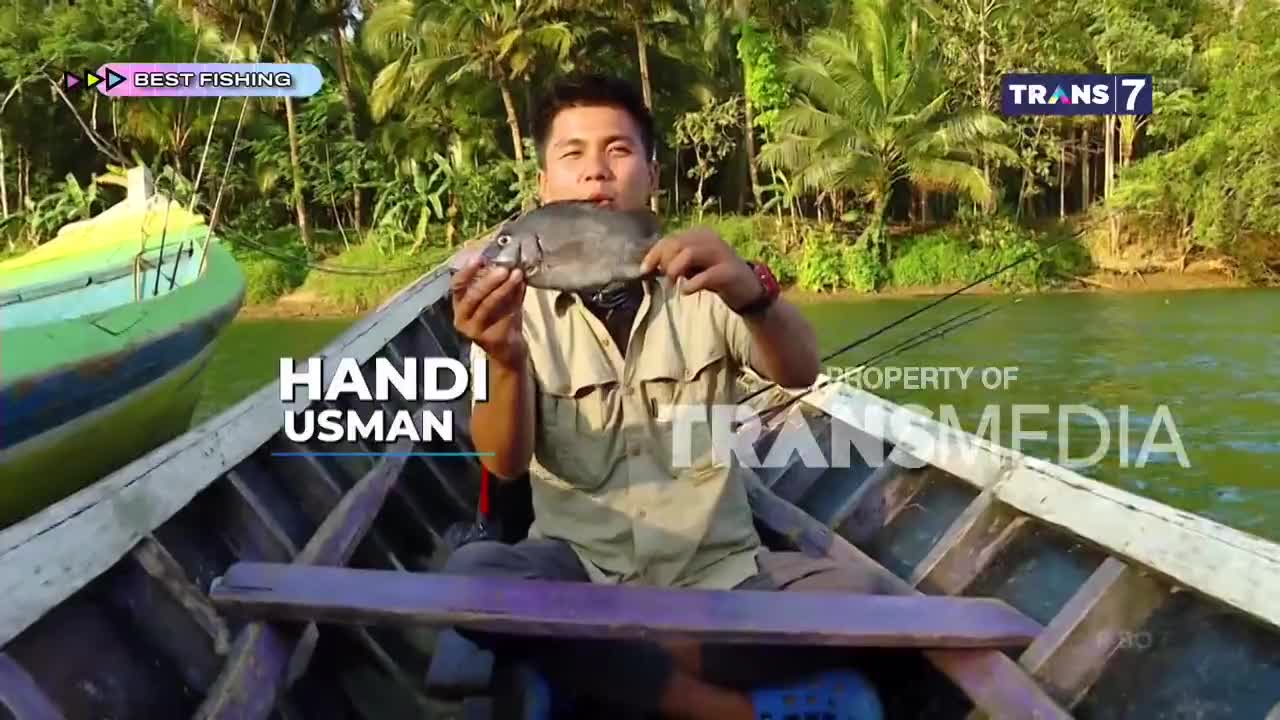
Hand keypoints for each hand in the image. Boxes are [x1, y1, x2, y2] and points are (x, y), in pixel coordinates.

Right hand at [451, 257, 527, 369]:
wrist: (507, 349)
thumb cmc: (500, 319)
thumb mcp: (497, 298)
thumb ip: (499, 281)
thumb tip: (509, 259)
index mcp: (460, 305)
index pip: (456, 285)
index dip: (466, 271)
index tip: (479, 258)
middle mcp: (462, 318)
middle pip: (473, 295)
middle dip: (489, 280)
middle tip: (504, 268)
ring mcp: (475, 331)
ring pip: (488, 306)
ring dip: (504, 288)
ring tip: (516, 275)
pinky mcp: (490, 339)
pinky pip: (503, 316)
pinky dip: (515, 301)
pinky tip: (522, 290)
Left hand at [639, 228, 761, 310]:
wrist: (747, 289)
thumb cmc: (715, 277)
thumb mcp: (693, 266)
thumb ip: (675, 261)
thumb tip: (648, 266)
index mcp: (700, 235)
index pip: (671, 238)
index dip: (654, 253)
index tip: (644, 270)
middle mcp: (711, 240)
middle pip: (677, 243)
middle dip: (663, 261)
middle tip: (664, 278)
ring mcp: (721, 254)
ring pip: (689, 253)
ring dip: (675, 269)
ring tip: (672, 282)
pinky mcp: (728, 272)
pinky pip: (705, 276)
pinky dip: (691, 284)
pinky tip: (687, 291)